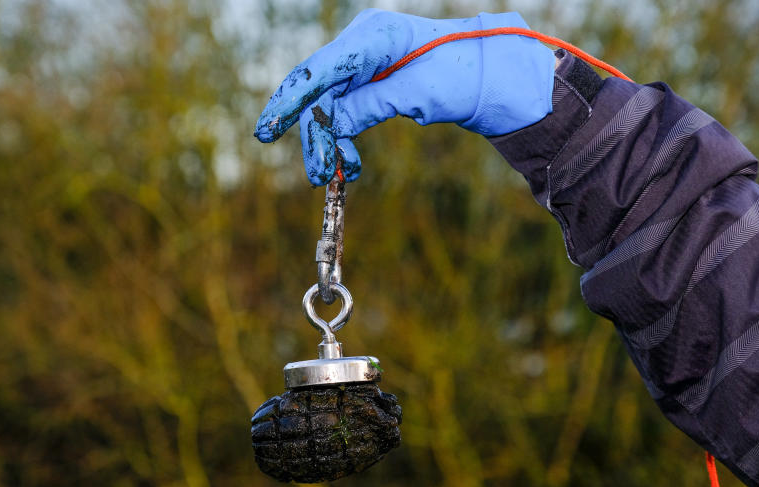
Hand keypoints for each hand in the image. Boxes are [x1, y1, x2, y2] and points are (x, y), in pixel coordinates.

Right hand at [254, 10, 554, 185]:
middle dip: (316, 136)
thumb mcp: (415, 95)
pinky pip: (344, 111)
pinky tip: (351, 166)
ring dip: (329, 143)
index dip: (290, 102)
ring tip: (335, 177)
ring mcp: (364, 62)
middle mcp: (362, 45)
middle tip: (319, 176)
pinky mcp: (370, 81)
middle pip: (319, 93)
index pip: (319, 70)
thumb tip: (330, 125)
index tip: (266, 131)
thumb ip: (368, 107)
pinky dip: (344, 139)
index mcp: (373, 36)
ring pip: (328, 106)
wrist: (492, 76)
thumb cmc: (461, 76)